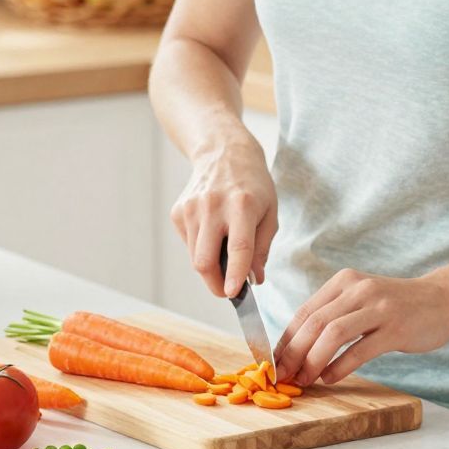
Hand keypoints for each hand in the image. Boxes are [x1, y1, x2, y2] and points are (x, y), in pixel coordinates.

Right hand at [171, 138, 278, 299]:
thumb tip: (254, 279)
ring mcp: (191, 208)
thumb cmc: (253, 186)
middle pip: (204, 260)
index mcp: (242, 205)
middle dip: (215, 284)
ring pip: (195, 257)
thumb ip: (262, 248)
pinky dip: (200, 248)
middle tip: (227, 290)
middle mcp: (212, 206)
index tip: (232, 294)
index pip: (237, 248)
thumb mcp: (270, 212)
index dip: (234, 275)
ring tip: (224, 252)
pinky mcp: (178, 212)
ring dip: (210, 266)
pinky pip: (188, 244)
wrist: (223, 153)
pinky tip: (211, 231)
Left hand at [274, 270, 448, 387]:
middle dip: (293, 354)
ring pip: (333, 335)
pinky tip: (329, 378)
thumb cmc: (399, 306)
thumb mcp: (362, 300)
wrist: (445, 300)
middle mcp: (359, 290)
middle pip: (314, 323)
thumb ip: (335, 314)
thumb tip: (298, 347)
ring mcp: (378, 308)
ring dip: (312, 361)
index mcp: (345, 282)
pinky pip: (359, 350)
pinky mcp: (395, 328)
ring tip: (304, 380)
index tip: (274, 363)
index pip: (304, 312)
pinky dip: (340, 366)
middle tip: (283, 377)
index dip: (285, 340)